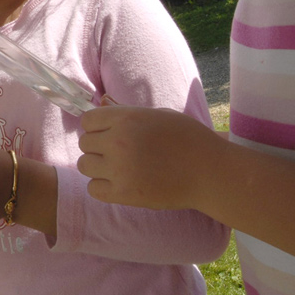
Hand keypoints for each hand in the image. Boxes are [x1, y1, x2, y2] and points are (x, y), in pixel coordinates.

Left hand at [77, 105, 219, 209]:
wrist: (210, 172)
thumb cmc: (188, 138)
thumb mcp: (158, 115)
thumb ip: (126, 111)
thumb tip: (103, 101)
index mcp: (127, 117)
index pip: (88, 120)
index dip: (97, 126)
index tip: (109, 133)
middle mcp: (119, 141)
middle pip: (84, 143)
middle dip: (97, 146)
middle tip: (117, 152)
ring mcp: (120, 169)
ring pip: (85, 165)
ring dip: (97, 166)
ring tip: (118, 168)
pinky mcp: (125, 193)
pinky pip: (93, 189)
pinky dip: (102, 187)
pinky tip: (119, 183)